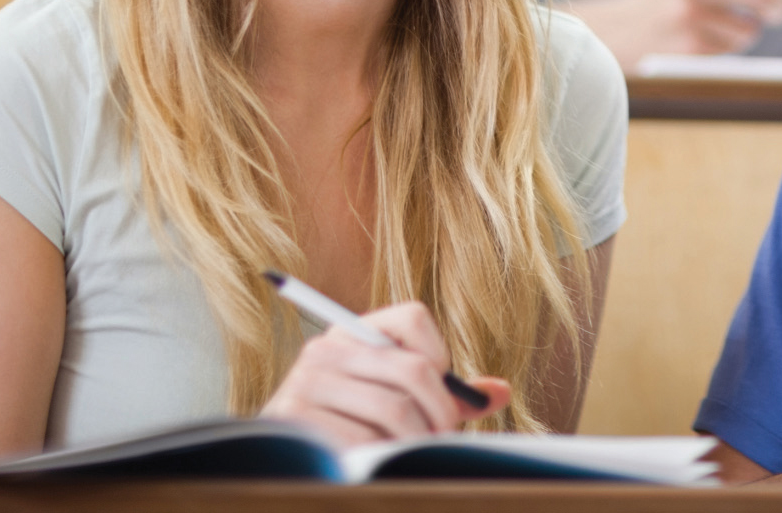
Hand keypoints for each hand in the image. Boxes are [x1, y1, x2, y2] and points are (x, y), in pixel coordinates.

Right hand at [262, 301, 510, 447]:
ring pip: (395, 410)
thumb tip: (500, 392)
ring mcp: (307, 382)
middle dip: (442, 412)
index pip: (414, 317)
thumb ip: (443, 395)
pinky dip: (381, 458)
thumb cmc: (352, 430)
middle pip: (415, 368)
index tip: (443, 391)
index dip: (441, 355)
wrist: (282, 465)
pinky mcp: (293, 419)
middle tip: (446, 438)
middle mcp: (327, 348)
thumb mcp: (395, 403)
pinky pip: (363, 440)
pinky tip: (374, 464)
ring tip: (410, 455)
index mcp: (353, 332)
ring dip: (415, 442)